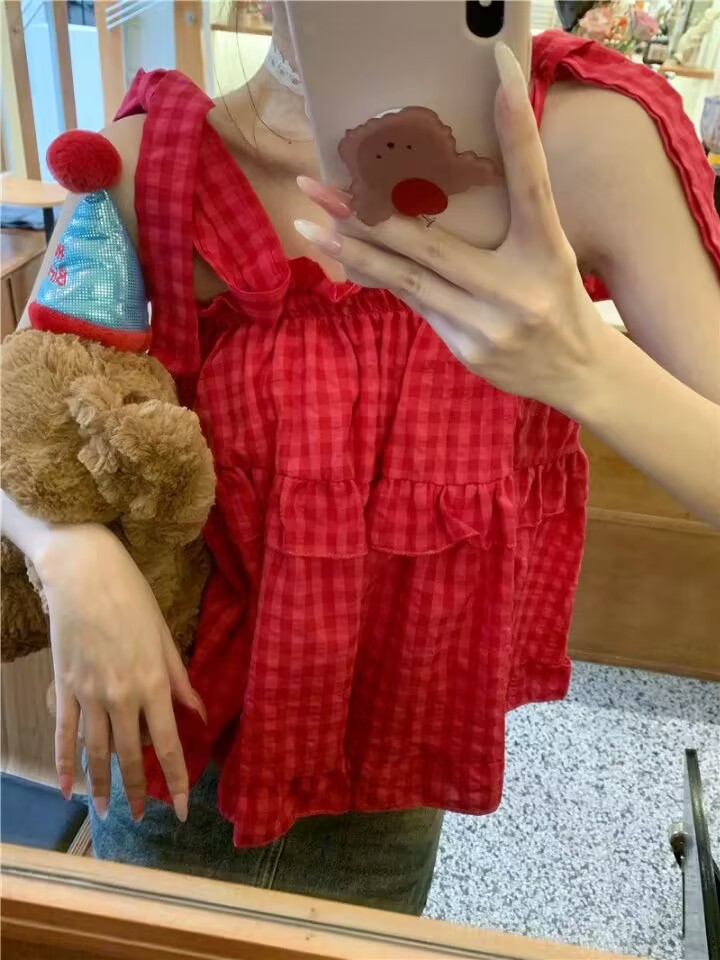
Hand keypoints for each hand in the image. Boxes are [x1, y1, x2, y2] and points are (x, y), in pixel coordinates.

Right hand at [34, 524, 204, 821]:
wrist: (84, 575)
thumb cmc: (133, 599)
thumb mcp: (165, 637)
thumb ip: (181, 680)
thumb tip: (200, 714)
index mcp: (152, 684)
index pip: (168, 744)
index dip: (176, 780)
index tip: (184, 809)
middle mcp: (121, 696)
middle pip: (130, 755)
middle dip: (140, 790)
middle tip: (145, 817)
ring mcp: (88, 695)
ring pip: (96, 752)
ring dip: (103, 786)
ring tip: (108, 812)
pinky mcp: (65, 688)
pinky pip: (64, 735)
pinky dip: (65, 765)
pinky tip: (68, 789)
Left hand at [295, 42, 610, 416]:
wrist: (577, 371)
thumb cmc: (559, 298)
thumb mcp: (551, 250)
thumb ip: (518, 209)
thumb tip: (462, 164)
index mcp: (546, 251)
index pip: (532, 181)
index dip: (519, 130)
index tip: (503, 74)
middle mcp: (515, 289)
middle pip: (430, 244)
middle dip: (367, 214)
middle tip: (319, 186)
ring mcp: (486, 326)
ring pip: (407, 280)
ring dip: (353, 251)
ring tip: (310, 225)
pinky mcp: (466, 350)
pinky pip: (414, 304)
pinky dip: (381, 277)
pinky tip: (346, 256)